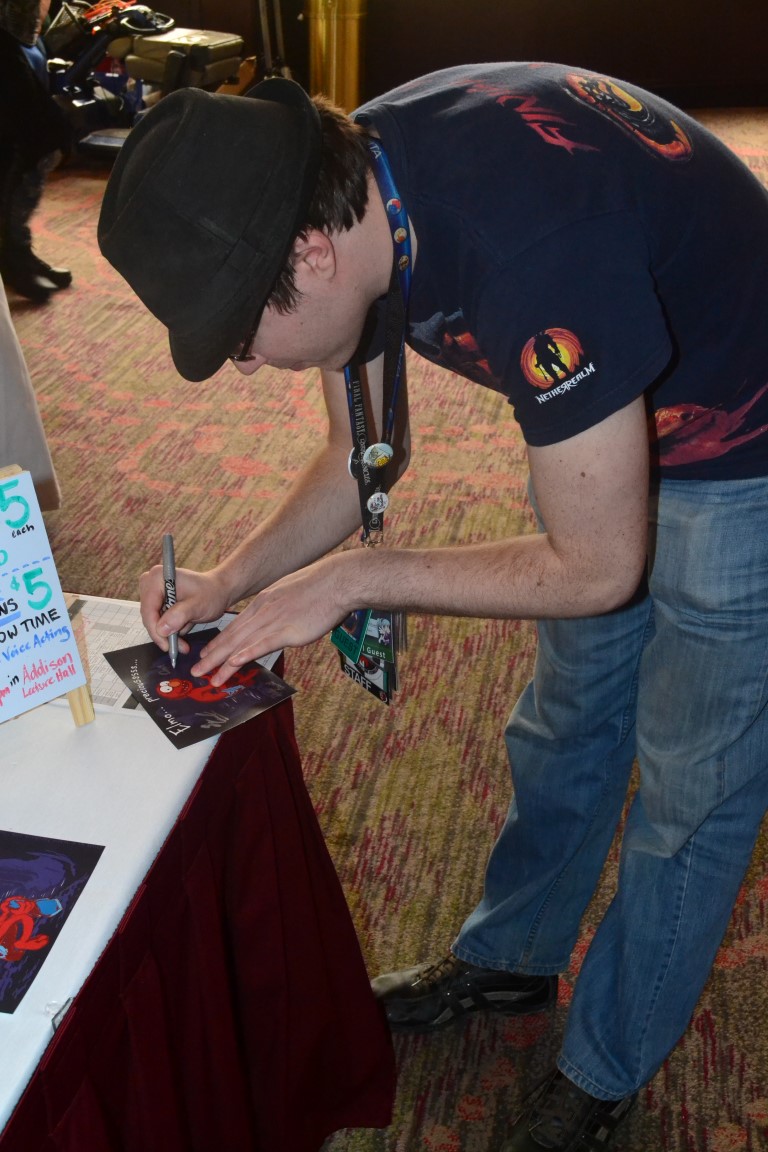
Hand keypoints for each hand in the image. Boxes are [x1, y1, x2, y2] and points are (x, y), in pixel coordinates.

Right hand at [139, 564, 232, 657]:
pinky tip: (183, 634)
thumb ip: (179, 616)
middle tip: (179, 647)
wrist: (218, 590)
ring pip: (154, 621)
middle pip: (149, 616)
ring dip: (168, 635)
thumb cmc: (211, 593)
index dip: (155, 629)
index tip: (166, 645)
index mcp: (158, 578)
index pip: (149, 608)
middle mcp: (151, 583)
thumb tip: (161, 629)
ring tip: (183, 645)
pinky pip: (159, 621)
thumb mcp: (197, 605)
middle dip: (163, 634)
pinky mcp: (158, 602)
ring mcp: (154, 593)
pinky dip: (170, 630)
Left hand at [191, 553, 354, 684]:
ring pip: (241, 644)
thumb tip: (278, 619)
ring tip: (208, 677)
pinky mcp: (287, 631)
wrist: (336, 582)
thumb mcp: (291, 594)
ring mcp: (273, 621)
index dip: (219, 642)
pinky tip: (233, 664)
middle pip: (231, 637)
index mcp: (263, 602)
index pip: (235, 626)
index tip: (207, 653)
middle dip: (212, 656)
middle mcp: (263, 612)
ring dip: (222, 663)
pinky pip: (262, 645)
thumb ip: (279, 608)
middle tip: (196, 671)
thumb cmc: (319, 587)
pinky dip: (246, 654)